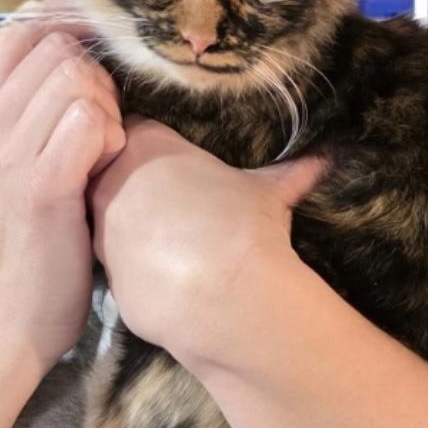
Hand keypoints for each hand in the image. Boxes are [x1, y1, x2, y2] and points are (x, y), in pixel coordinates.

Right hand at [0, 18, 124, 374]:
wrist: (8, 321)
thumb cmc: (29, 249)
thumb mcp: (17, 174)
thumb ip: (35, 121)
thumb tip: (77, 70)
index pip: (18, 30)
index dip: (67, 32)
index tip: (98, 70)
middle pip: (57, 47)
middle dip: (97, 78)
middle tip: (105, 129)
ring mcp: (8, 154)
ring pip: (77, 79)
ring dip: (108, 110)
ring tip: (104, 155)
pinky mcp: (39, 186)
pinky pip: (89, 122)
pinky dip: (111, 138)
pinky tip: (107, 171)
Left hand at [89, 117, 323, 367]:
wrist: (226, 294)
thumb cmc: (245, 227)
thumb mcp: (269, 191)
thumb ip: (286, 173)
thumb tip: (323, 160)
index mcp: (146, 145)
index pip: (133, 132)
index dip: (154, 151)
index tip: (177, 169)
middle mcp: (111, 183)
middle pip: (112, 178)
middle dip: (138, 192)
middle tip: (179, 211)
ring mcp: (103, 232)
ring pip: (111, 226)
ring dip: (136, 235)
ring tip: (179, 251)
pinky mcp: (108, 279)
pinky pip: (122, 271)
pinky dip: (143, 275)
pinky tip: (173, 283)